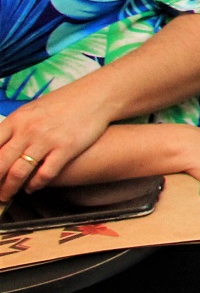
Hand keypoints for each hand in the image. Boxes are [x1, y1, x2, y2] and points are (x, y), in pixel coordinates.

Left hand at [0, 86, 116, 199]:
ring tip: (7, 196)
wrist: (96, 96)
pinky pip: (44, 174)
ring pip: (18, 172)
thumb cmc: (65, 103)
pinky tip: (32, 188)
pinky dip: (35, 185)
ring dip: (9, 188)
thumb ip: (16, 128)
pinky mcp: (66, 149)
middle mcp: (28, 130)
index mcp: (17, 119)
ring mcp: (47, 140)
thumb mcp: (33, 110)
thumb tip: (1, 144)